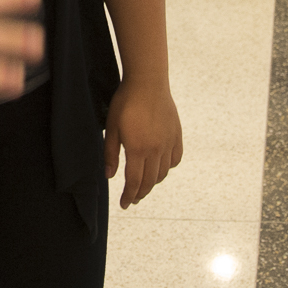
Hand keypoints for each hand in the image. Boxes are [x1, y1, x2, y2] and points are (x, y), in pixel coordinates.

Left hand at [104, 79, 183, 207]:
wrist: (148, 82)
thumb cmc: (125, 103)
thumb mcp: (111, 128)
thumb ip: (111, 154)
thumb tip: (110, 176)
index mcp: (138, 149)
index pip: (134, 182)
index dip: (129, 196)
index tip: (124, 204)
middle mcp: (156, 150)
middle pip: (150, 182)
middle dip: (140, 194)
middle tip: (133, 198)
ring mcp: (168, 143)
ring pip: (163, 173)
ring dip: (153, 183)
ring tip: (144, 184)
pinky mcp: (176, 135)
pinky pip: (175, 159)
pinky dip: (168, 168)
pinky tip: (161, 167)